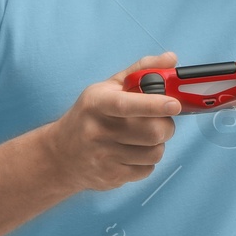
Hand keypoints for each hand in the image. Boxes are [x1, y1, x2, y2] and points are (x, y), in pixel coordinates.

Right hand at [44, 52, 182, 191]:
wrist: (60, 155)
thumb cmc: (90, 115)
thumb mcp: (107, 88)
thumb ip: (141, 71)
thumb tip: (171, 58)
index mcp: (97, 103)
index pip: (127, 104)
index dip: (154, 104)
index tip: (175, 104)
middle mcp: (97, 131)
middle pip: (151, 132)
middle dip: (166, 125)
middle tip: (162, 120)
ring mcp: (103, 157)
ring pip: (155, 152)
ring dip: (158, 144)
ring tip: (145, 136)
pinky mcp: (111, 177)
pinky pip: (148, 170)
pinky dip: (148, 160)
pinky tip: (134, 152)